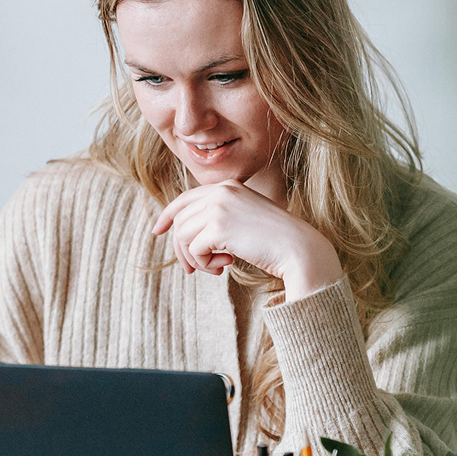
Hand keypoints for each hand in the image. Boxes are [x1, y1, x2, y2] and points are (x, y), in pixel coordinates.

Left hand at [152, 180, 343, 299]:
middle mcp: (221, 191)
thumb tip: (184, 232)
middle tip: (193, 269)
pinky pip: (194, 250)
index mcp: (228, 186)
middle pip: (181, 220)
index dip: (168, 215)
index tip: (157, 230)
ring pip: (182, 236)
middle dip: (182, 249)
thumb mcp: (245, 219)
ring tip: (216, 268)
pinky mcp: (218, 227)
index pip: (186, 198)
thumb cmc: (275, 240)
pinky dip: (204, 264)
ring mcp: (218, 207)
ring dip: (195, 258)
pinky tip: (225, 267)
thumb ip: (220, 217)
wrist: (298, 249)